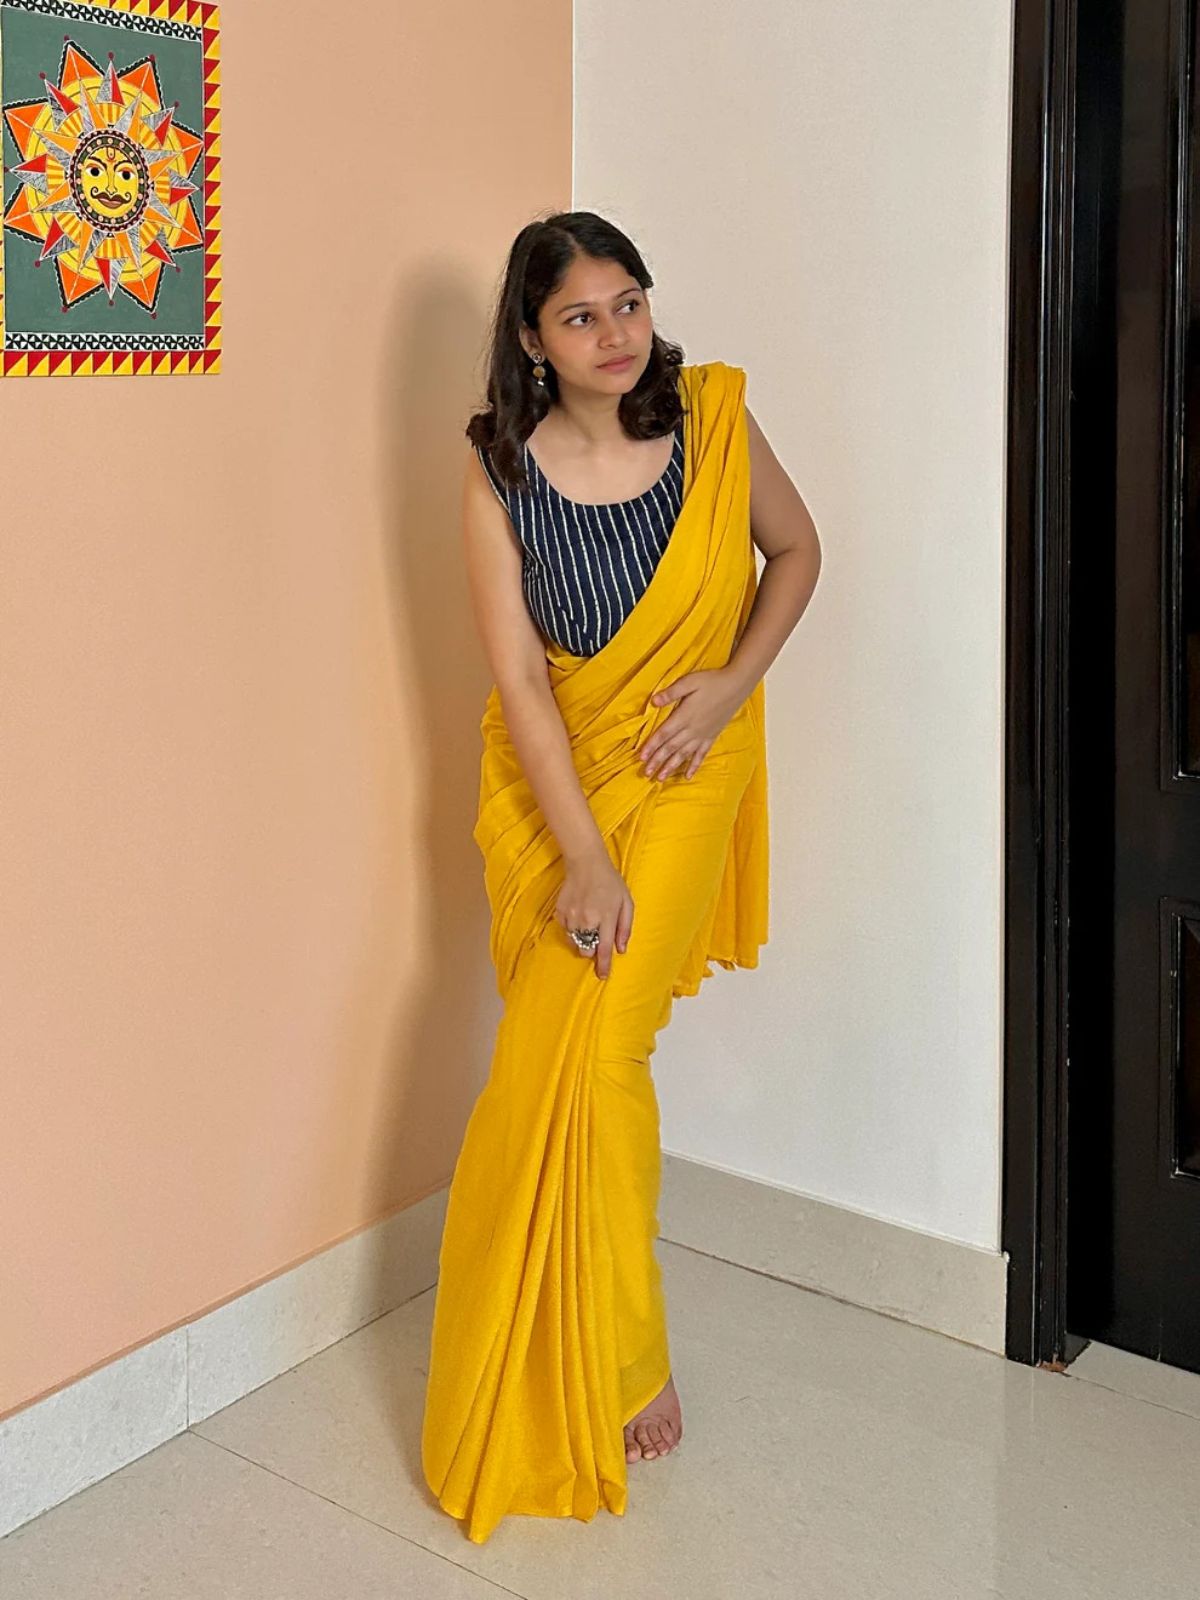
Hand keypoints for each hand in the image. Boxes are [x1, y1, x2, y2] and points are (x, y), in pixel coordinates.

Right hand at [553, 850, 633, 978]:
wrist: (585, 863)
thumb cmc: (609, 882)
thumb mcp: (626, 902)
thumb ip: (625, 927)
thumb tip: (621, 950)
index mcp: (606, 918)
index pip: (604, 948)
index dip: (604, 965)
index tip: (603, 976)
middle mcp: (587, 920)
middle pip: (586, 950)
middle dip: (592, 949)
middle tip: (597, 934)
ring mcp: (571, 917)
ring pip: (575, 942)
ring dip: (582, 938)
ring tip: (589, 920)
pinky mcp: (560, 913)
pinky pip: (566, 931)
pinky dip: (573, 928)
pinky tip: (579, 913)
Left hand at [638, 667, 745, 780]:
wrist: (737, 686)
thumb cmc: (712, 681)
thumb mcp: (689, 681)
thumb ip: (671, 693)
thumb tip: (653, 701)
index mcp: (684, 716)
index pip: (664, 734)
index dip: (652, 746)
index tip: (641, 757)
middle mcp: (692, 729)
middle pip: (671, 748)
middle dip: (657, 761)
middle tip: (646, 773)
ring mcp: (703, 735)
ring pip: (683, 754)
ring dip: (671, 766)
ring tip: (660, 778)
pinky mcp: (712, 736)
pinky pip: (701, 755)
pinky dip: (694, 766)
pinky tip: (688, 776)